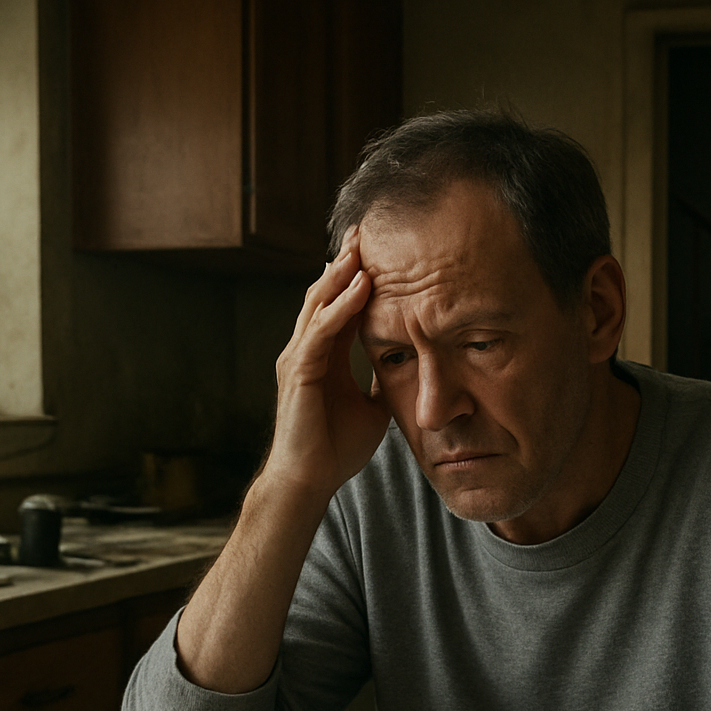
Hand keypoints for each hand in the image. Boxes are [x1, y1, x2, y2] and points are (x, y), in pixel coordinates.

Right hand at [265, 225, 390, 499]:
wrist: (310, 480)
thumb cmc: (336, 448)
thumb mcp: (373, 407)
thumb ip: (385, 382)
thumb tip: (411, 371)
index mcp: (324, 354)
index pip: (340, 303)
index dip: (356, 276)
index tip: (378, 249)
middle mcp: (307, 349)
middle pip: (325, 293)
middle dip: (345, 262)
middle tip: (364, 230)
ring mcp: (298, 358)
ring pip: (319, 305)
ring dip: (340, 275)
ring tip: (359, 248)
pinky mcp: (298, 372)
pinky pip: (320, 331)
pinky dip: (340, 308)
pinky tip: (359, 288)